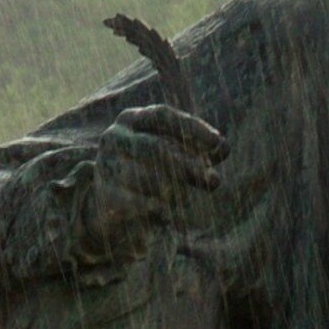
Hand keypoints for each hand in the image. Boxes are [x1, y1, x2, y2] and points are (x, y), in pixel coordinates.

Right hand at [38, 103, 224, 274]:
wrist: (114, 206)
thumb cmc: (153, 171)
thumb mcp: (179, 155)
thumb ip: (202, 149)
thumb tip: (223, 147)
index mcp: (132, 120)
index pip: (162, 115)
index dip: (192, 127)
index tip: (218, 142)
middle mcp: (114, 137)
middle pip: (155, 148)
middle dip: (189, 165)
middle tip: (213, 181)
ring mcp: (106, 166)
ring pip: (147, 177)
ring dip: (175, 189)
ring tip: (185, 198)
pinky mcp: (105, 195)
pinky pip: (138, 203)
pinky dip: (158, 208)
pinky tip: (165, 213)